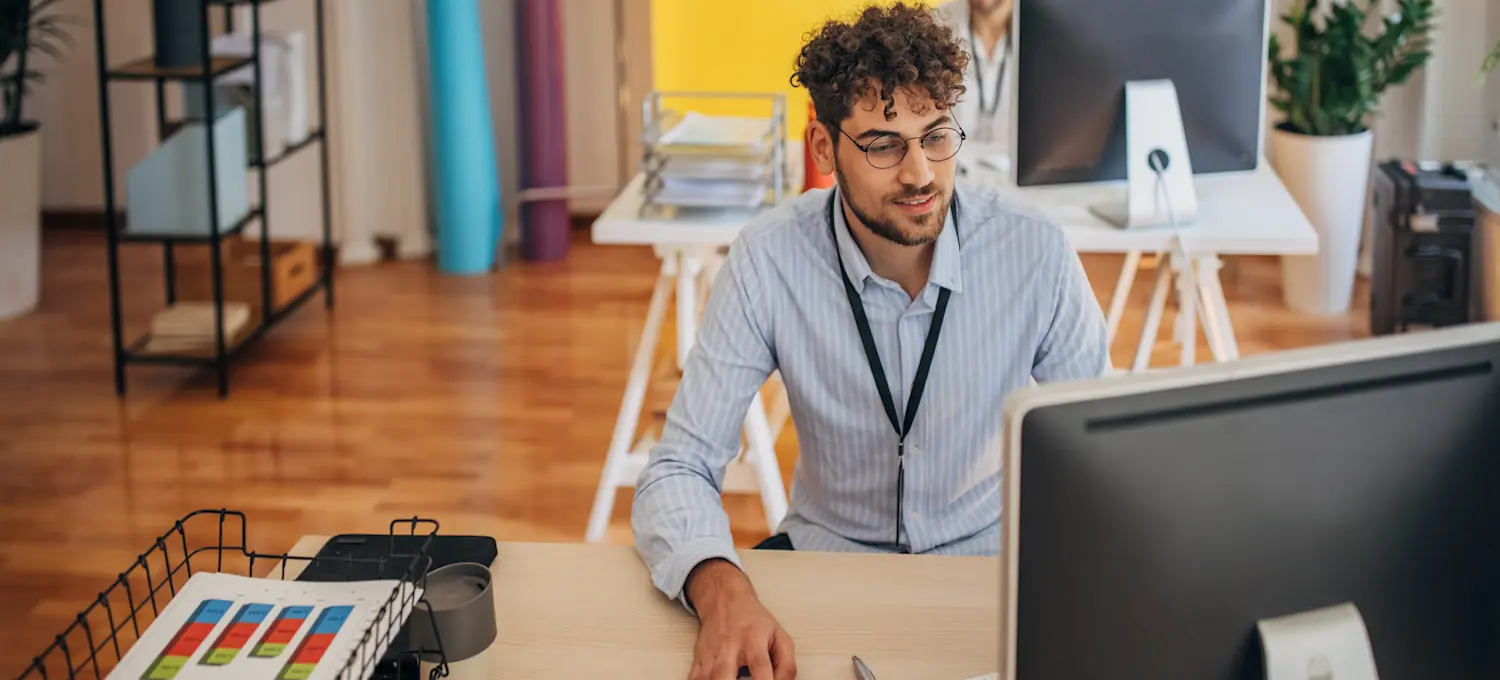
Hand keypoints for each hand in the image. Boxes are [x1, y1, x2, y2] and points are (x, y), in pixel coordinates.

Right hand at [685, 559, 796, 679]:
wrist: (725, 599)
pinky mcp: (698, 659)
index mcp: (753, 641)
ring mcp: (711, 655)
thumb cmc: (753, 620)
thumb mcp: (780, 637)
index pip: (760, 666)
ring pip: (705, 678)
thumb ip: (787, 665)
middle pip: (723, 675)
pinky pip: (694, 679)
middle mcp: (729, 648)